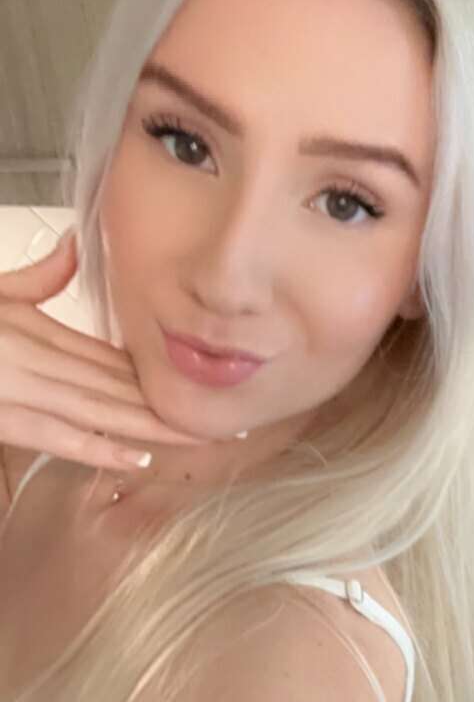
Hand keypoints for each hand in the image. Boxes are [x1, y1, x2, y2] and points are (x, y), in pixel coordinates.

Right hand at [0, 229, 207, 470]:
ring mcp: (17, 395)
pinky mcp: (4, 421)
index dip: (154, 373)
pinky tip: (137, 456)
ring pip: (98, 412)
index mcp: (33, 331)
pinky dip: (98, 448)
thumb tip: (75, 245)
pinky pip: (58, 438)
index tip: (197, 383)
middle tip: (223, 418)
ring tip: (197, 439)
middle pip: (114, 387)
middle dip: (168, 404)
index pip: (107, 356)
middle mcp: (32, 362)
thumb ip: (36, 278)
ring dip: (148, 428)